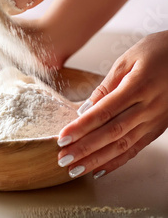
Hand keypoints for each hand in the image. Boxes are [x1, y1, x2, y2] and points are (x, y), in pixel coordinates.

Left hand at [57, 31, 167, 178]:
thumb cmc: (159, 51)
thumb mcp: (128, 60)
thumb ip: (106, 86)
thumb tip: (85, 109)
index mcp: (138, 87)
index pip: (103, 113)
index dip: (81, 128)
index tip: (63, 138)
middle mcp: (148, 108)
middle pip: (111, 133)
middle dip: (85, 149)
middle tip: (63, 159)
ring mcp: (156, 120)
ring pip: (123, 145)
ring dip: (98, 160)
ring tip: (76, 169)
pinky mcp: (159, 127)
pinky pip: (137, 148)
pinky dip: (118, 161)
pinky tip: (100, 169)